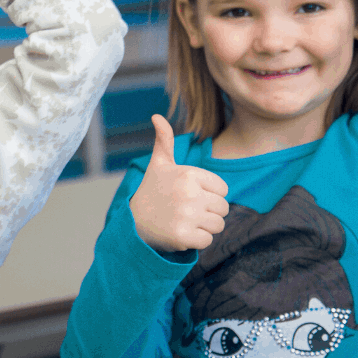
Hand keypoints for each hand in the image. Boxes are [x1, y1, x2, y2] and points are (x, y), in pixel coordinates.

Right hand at [128, 115, 229, 253]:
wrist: (133, 222)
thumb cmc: (152, 190)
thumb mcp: (159, 164)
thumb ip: (164, 140)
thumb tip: (156, 116)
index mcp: (189, 174)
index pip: (223, 189)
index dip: (210, 194)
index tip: (191, 195)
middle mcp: (189, 193)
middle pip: (223, 208)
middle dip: (209, 212)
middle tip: (187, 211)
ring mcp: (187, 215)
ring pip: (218, 225)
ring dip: (204, 227)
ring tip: (185, 221)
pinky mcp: (184, 236)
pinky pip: (208, 241)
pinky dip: (197, 240)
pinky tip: (182, 233)